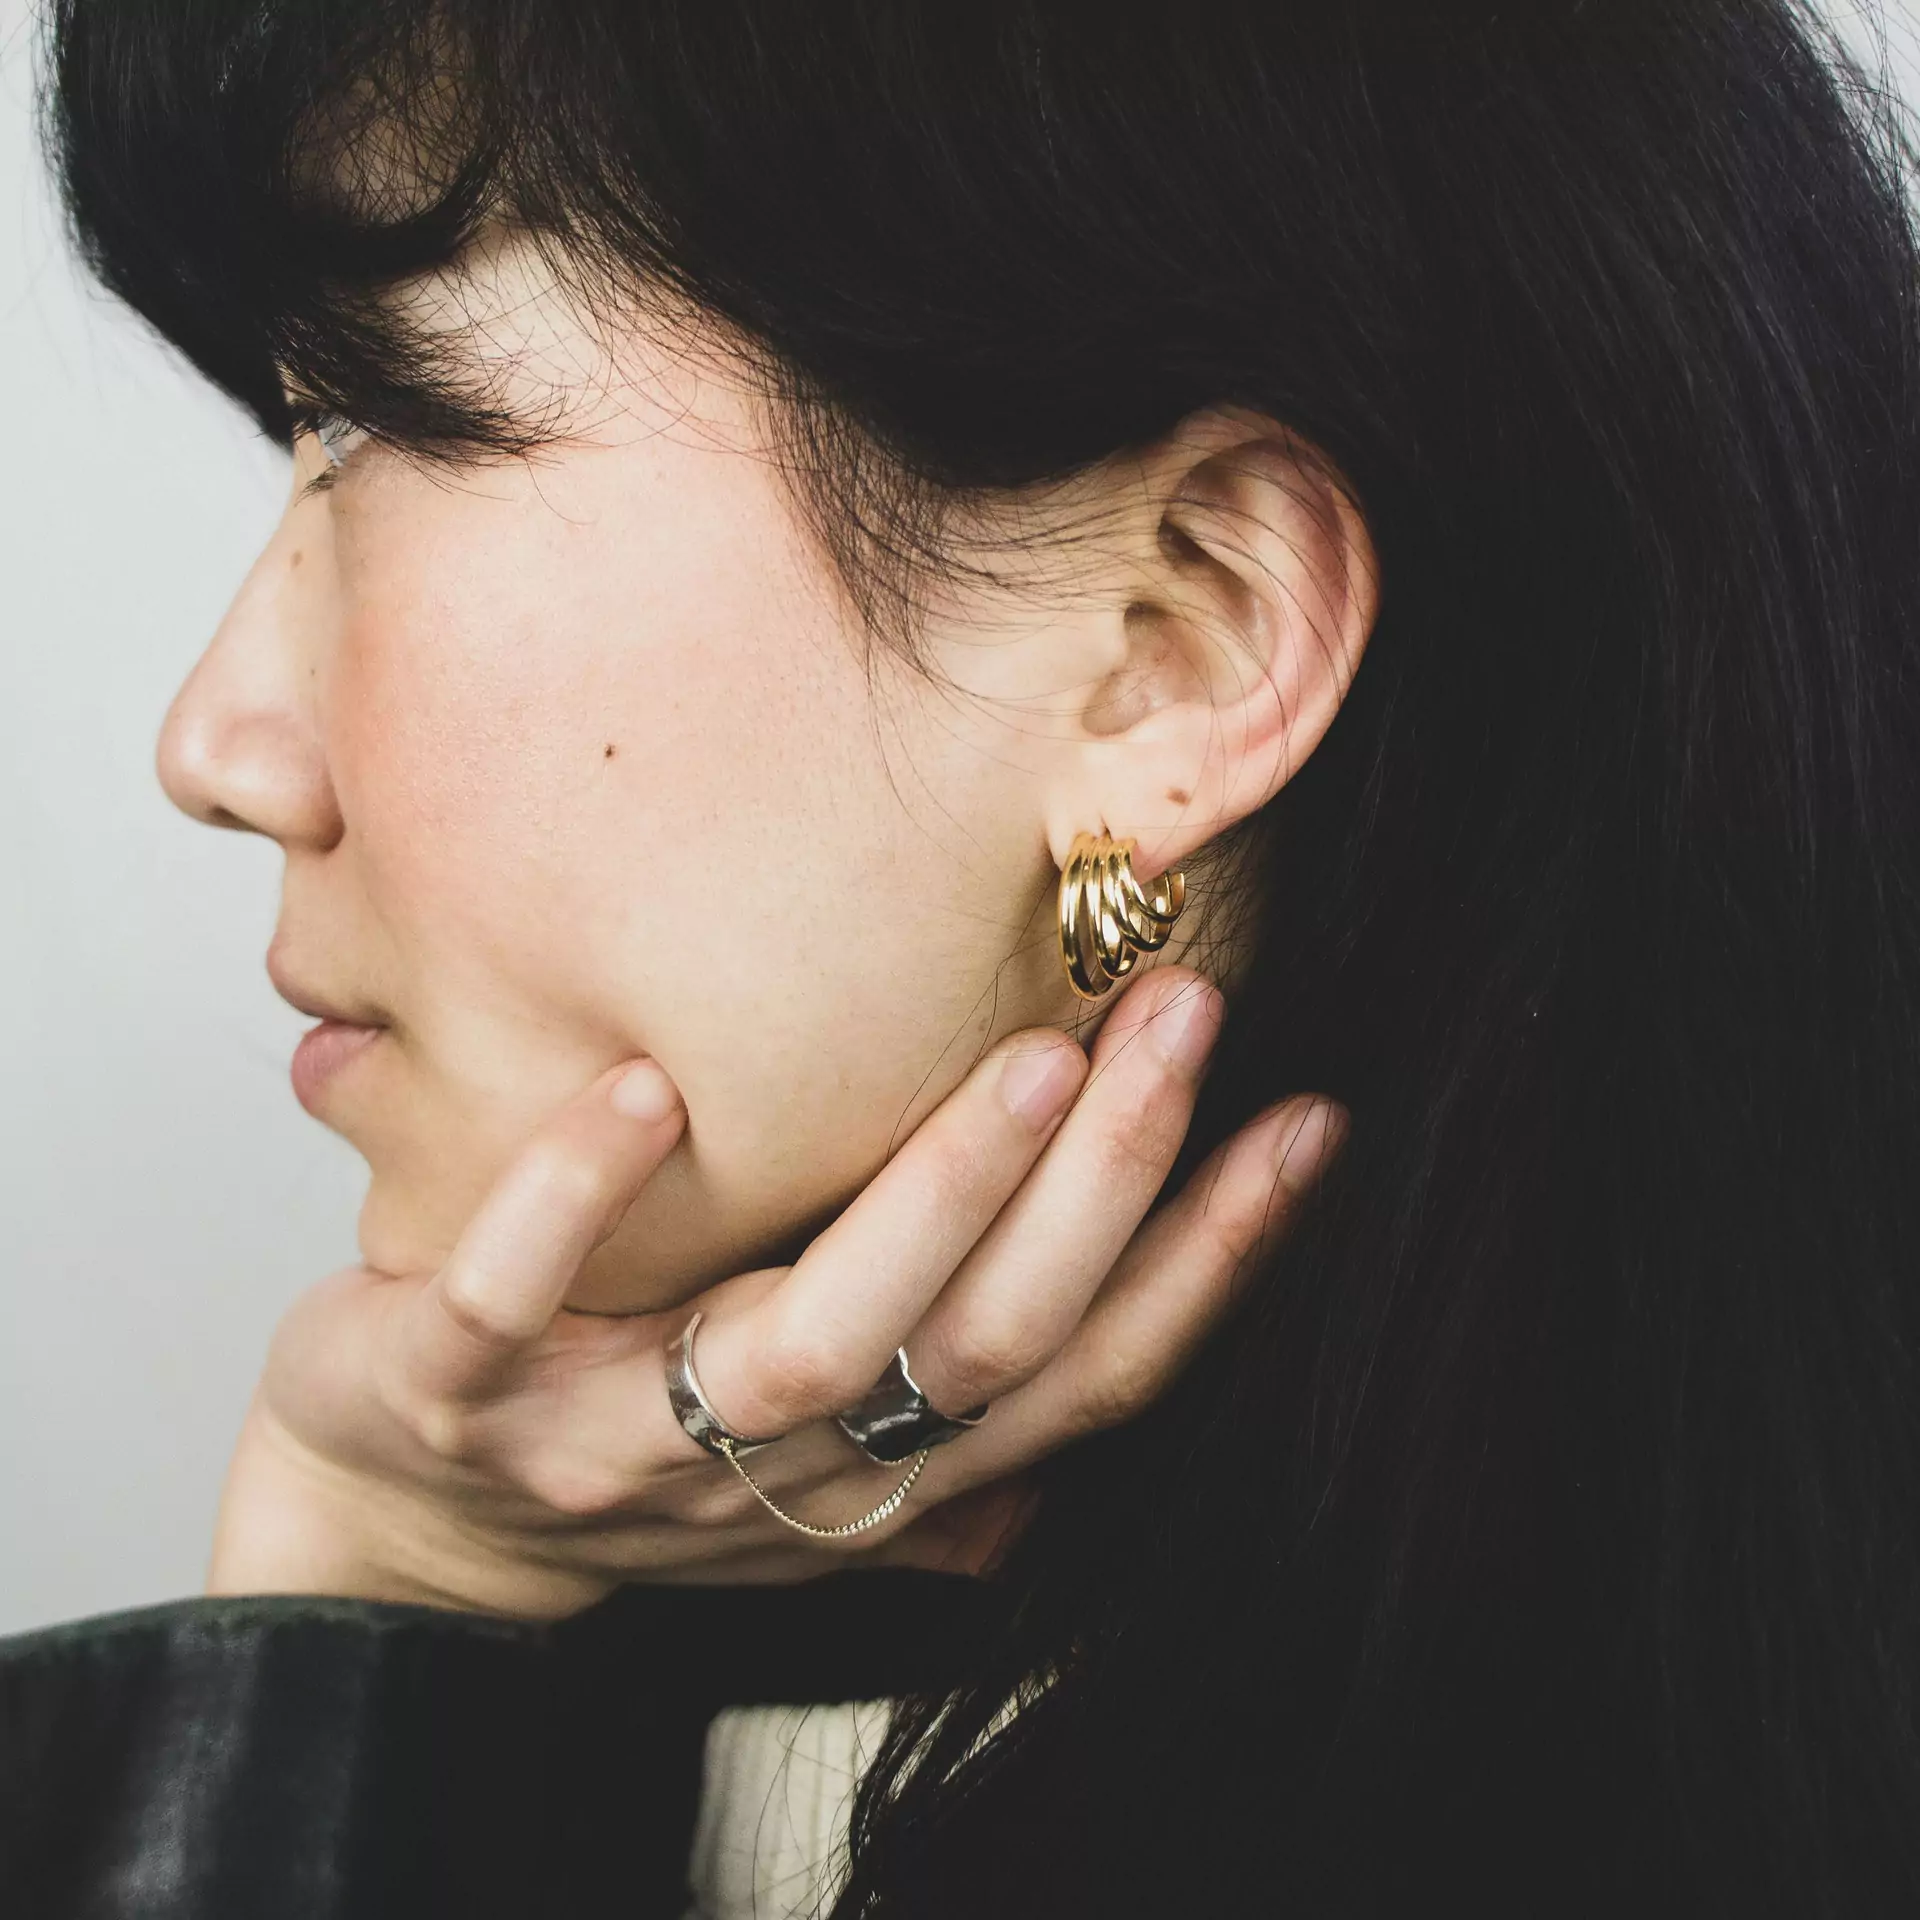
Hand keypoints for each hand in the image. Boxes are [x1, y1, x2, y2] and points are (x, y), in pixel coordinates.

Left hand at [208, 966, 1344, 1618]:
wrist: (402, 1512)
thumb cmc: (635, 1436)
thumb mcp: (807, 1456)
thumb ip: (942, 1439)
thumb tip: (1096, 1410)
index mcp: (878, 1465)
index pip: (1080, 1379)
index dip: (1206, 1265)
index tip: (1307, 1126)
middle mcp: (780, 1467)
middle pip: (981, 1347)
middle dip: (1106, 1183)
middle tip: (1183, 1016)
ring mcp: (620, 1441)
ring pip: (810, 1344)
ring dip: (931, 1198)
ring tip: (1025, 1056)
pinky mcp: (463, 1390)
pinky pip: (518, 1299)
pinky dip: (580, 1198)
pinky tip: (647, 1091)